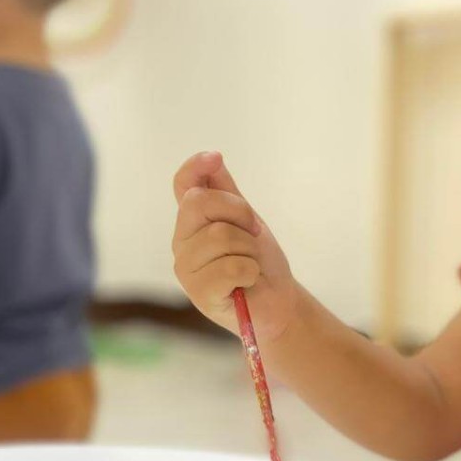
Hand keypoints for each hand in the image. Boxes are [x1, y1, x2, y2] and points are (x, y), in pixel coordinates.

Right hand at [172, 151, 296, 342]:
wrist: (278, 303)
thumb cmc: (261, 263)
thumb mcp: (248, 221)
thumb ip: (227, 192)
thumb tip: (212, 157)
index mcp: (192, 221)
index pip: (182, 185)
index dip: (194, 167)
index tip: (215, 158)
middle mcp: (182, 241)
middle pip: (200, 203)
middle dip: (240, 214)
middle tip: (254, 235)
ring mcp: (186, 268)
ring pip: (220, 236)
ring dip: (249, 250)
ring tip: (250, 265)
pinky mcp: (198, 292)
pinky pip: (230, 267)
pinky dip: (250, 272)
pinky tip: (247, 283)